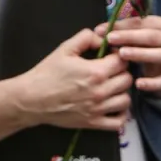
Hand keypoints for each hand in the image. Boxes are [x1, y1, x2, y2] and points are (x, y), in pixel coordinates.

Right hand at [14, 28, 132, 131]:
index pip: (122, 62)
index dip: (119, 56)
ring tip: (112, 87)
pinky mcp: (93, 123)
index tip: (111, 56)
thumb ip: (86, 37)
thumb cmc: (47, 73)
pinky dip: (120, 114)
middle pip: (127, 80)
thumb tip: (102, 39)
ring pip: (126, 100)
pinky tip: (113, 105)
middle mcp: (100, 91)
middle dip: (121, 72)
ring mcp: (98, 109)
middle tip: (111, 70)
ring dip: (121, 91)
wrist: (32, 98)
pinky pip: (118, 122)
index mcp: (95, 72)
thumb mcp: (65, 48)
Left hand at [97, 15, 160, 94]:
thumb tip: (98, 31)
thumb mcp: (133, 36)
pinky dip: (152, 83)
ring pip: (159, 55)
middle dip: (130, 37)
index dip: (121, 25)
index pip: (141, 22)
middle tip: (110, 39)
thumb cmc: (143, 48)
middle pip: (151, 36)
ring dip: (140, 54)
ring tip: (122, 55)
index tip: (101, 30)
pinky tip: (138, 84)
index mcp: (160, 25)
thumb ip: (119, 31)